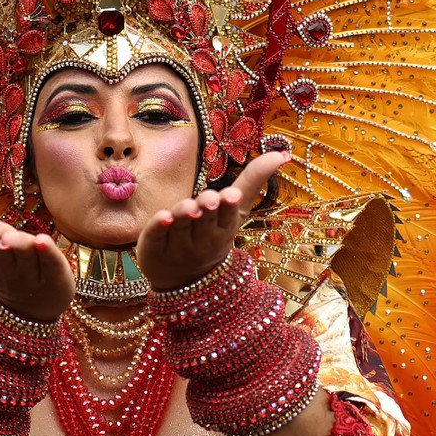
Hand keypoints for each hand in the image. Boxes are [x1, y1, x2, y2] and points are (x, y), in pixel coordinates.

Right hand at [0, 178, 74, 321]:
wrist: (30, 312)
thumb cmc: (4, 264)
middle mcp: (7, 265)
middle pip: (0, 249)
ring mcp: (31, 273)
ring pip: (25, 256)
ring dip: (18, 244)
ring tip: (11, 237)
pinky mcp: (55, 276)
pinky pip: (51, 264)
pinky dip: (48, 253)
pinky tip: (44, 240)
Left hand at [136, 151, 289, 289]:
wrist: (185, 282)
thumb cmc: (212, 236)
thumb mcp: (236, 211)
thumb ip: (253, 181)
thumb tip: (281, 153)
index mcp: (225, 228)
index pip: (228, 215)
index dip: (228, 206)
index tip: (231, 195)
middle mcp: (203, 238)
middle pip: (205, 220)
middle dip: (208, 208)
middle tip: (209, 200)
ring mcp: (178, 246)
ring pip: (181, 226)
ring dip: (185, 214)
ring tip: (188, 207)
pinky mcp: (154, 248)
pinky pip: (157, 236)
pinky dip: (159, 227)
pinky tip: (163, 216)